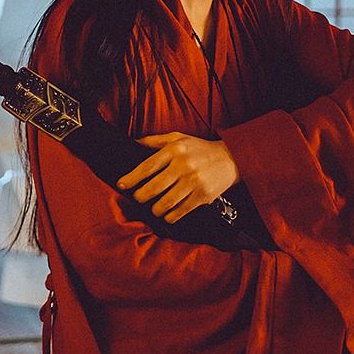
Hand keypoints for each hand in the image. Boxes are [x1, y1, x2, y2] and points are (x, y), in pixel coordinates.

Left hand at [116, 132, 240, 223]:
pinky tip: (167, 215)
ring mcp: (194, 182)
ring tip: (153, 208)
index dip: (131, 178)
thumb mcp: (178, 138)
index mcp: (174, 150)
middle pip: (154, 187)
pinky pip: (181, 211)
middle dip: (141, 196)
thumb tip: (134, 143)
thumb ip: (155, 140)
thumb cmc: (200, 149)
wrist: (231, 158)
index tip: (122, 185)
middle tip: (138, 198)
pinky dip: (170, 216)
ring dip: (155, 209)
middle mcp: (183, 166)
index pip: (147, 166)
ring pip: (166, 202)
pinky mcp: (203, 196)